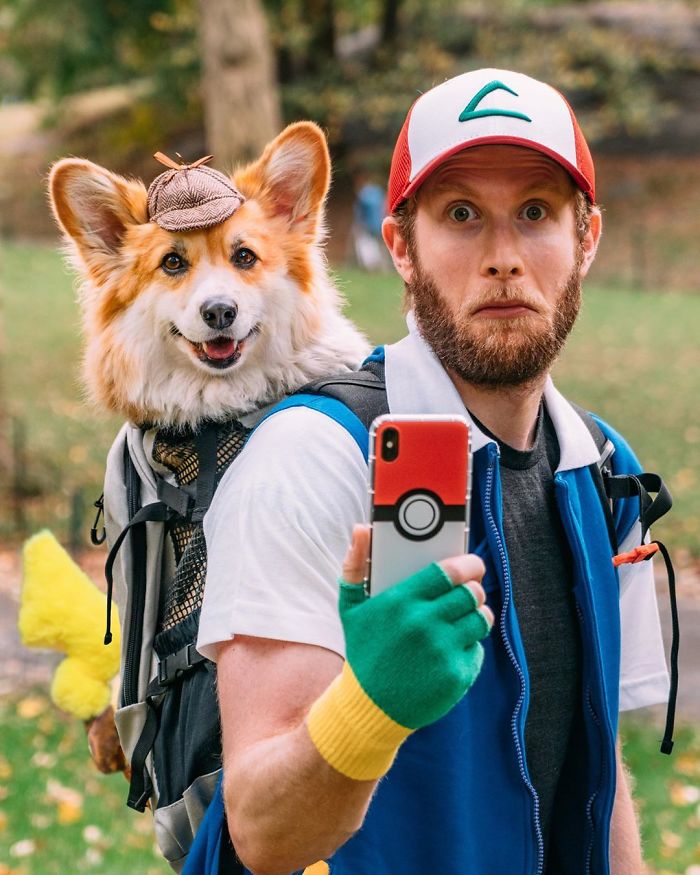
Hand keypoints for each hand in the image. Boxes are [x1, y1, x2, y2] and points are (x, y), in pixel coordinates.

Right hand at [339, 525, 492, 730]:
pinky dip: (470, 646)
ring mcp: (443, 651)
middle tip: (468, 592)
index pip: (447, 572)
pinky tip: (452, 649)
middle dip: (474, 589)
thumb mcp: (352, 609)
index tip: (472, 564)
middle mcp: (423, 624)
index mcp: (400, 602)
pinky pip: (478, 648)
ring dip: (478, 614)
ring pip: (480, 618)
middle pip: (470, 593)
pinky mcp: (457, 674)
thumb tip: (361, 530)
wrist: (370, 707)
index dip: (467, 564)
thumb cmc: (363, 651)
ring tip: (466, 616)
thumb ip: (355, 566)